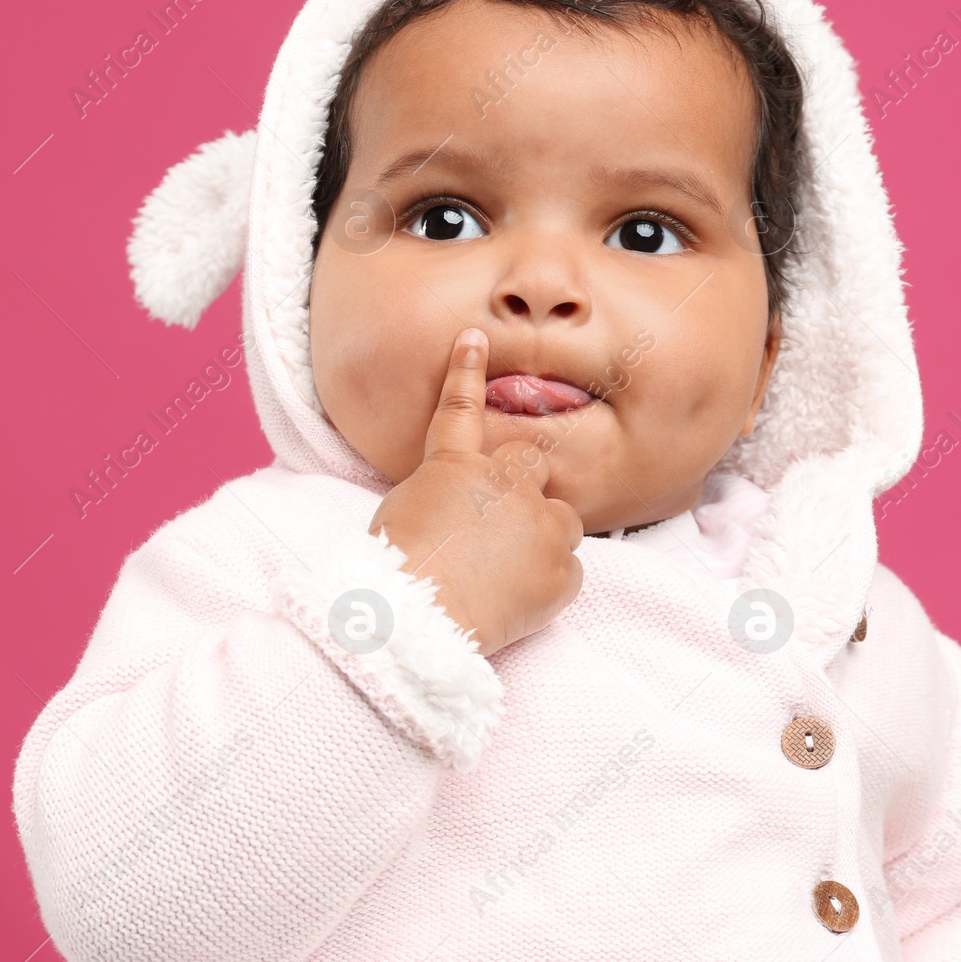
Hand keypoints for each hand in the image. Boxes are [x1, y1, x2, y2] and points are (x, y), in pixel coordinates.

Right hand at [368, 328, 584, 654]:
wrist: (416, 622)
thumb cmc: (393, 574)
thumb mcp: (401, 516)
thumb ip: (439, 497)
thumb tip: (455, 507)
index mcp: (454, 468)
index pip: (460, 409)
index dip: (466, 371)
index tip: (475, 339)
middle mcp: (504, 484)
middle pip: (534, 463)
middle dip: (526, 485)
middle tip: (503, 523)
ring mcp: (539, 523)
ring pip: (562, 519)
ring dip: (543, 537)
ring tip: (506, 574)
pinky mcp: (562, 569)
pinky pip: (567, 570)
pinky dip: (547, 584)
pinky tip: (514, 602)